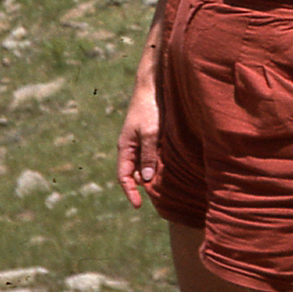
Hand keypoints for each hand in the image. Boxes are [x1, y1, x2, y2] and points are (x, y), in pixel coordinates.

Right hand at [116, 89, 159, 208]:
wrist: (153, 85)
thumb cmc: (150, 108)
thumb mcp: (151, 133)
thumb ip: (148, 155)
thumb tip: (147, 179)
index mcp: (125, 147)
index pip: (123, 177)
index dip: (130, 193)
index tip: (139, 206)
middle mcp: (130, 147)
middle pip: (134, 173)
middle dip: (144, 185)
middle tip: (160, 192)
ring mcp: (139, 141)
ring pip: (144, 165)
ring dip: (152, 173)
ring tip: (167, 180)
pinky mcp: (148, 136)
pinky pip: (150, 155)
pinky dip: (157, 163)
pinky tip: (169, 165)